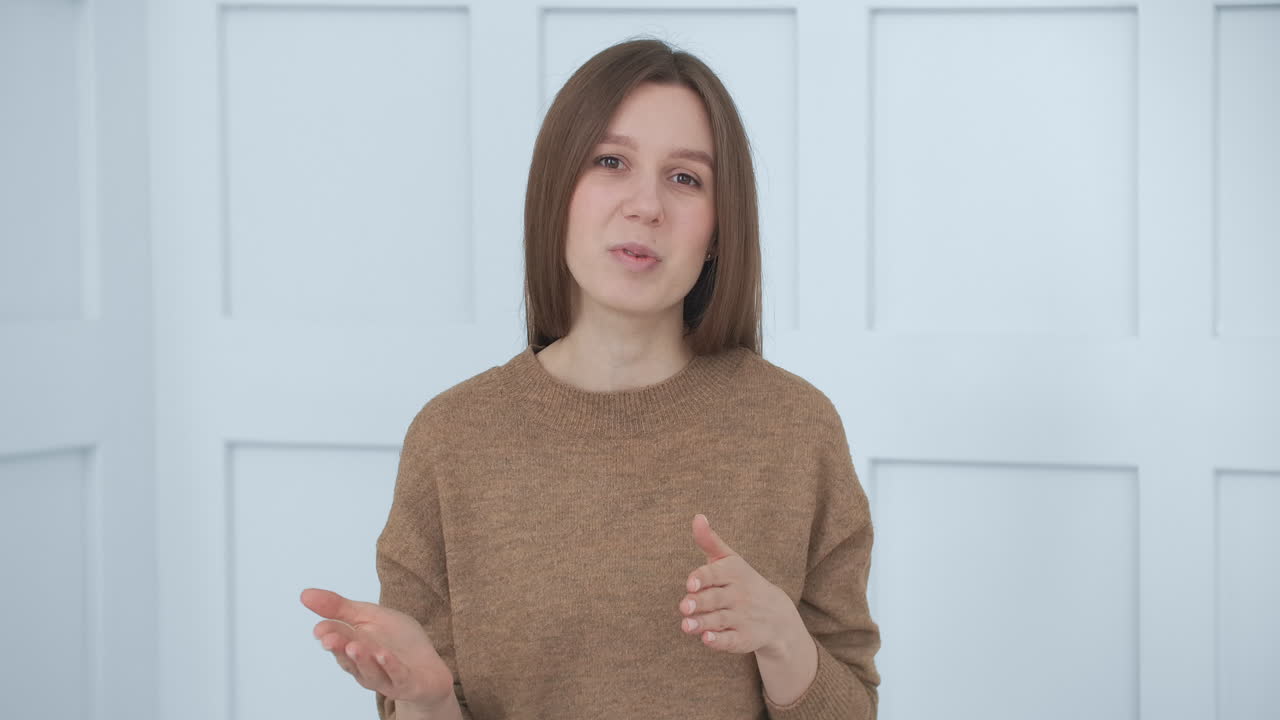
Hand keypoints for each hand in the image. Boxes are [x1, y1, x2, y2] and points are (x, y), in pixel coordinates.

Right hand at [300, 588, 455, 708]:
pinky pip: (397, 676)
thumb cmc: (397, 641)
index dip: (329, 635)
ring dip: (361, 659)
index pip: (338, 642)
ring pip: (370, 671)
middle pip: (350, 657)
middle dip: (339, 647)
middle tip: (328, 638)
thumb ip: (339, 607)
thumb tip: (305, 594)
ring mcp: (385, 677)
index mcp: (355, 648)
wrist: (430, 668)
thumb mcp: (370, 616)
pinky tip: (383, 655)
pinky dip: (389, 666)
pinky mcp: (406, 683)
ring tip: (353, 646)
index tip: (319, 628)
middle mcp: (366, 666)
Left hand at [677, 514, 798, 654]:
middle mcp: (739, 595)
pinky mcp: (744, 638)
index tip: (690, 584)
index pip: (715, 574)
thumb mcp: (730, 560)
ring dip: (703, 623)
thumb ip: (710, 541)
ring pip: (720, 620)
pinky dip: (720, 640)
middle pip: (716, 598)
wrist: (778, 615)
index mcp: (734, 573)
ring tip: (686, 625)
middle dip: (700, 602)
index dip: (702, 578)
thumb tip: (697, 517)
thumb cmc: (742, 582)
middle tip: (684, 607)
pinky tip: (707, 639)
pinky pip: (731, 640)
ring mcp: (743, 618)